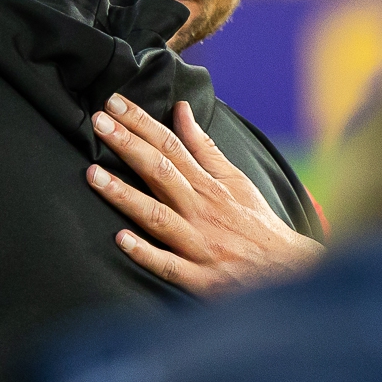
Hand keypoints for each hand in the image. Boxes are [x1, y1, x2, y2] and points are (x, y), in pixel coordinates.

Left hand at [87, 95, 322, 295]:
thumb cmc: (255, 223)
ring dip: (125, 196)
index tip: (114, 104)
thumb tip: (181, 109)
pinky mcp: (199, 278)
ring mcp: (198, 244)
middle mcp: (201, 210)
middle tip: (98, 123)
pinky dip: (146, 253)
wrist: (288, 271)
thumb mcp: (235, 179)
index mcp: (209, 185)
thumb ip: (204, 147)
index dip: (142, 123)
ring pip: (157, 217)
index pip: (171, 146)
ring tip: (93, 175)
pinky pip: (169, 266)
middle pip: (161, 172)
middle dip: (128, 146)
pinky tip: (121, 240)